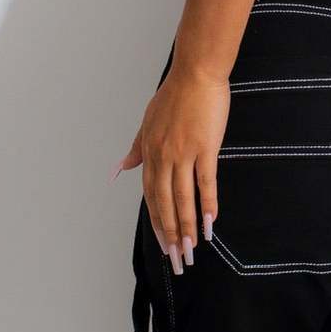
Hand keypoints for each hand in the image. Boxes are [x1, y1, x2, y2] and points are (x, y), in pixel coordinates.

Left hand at [117, 65, 228, 274]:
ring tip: (192, 249)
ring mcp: (183, 152)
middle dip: (171, 233)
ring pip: (183, 197)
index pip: (151, 195)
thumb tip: (119, 169)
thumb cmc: (174, 96)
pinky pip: (205, 181)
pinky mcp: (204, 146)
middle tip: (177, 258)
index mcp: (149, 152)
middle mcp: (162, 156)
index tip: (164, 244)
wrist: (195, 73)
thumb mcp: (148, 123)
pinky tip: (211, 222)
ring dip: (188, 226)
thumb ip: (136, 149)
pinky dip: (208, 203)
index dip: (157, 222)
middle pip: (165, 202)